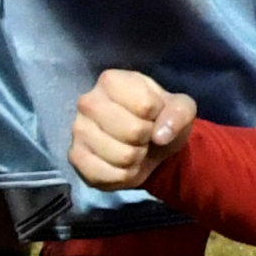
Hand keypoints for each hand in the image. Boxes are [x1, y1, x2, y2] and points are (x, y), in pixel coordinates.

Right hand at [71, 69, 198, 192]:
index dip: (158, 116)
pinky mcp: (75, 157)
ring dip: (136, 159)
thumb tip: (161, 135)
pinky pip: (107, 175)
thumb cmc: (159, 117)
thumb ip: (179, 113)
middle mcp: (88, 101)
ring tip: (133, 148)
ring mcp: (78, 130)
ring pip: (122, 156)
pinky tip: (121, 165)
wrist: (147, 144)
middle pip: (133, 131)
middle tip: (143, 136)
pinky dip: (123, 175)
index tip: (153, 115)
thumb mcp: (180, 108)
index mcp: (111, 80)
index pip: (146, 105)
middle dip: (146, 139)